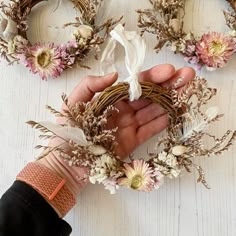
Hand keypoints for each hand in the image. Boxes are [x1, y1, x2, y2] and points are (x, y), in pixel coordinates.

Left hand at [65, 64, 194, 157]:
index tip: (169, 70)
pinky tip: (177, 111)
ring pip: (153, 110)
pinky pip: (150, 130)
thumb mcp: (73, 102)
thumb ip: (90, 85)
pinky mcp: (132, 142)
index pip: (134, 84)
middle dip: (168, 85)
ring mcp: (129, 126)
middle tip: (187, 76)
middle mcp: (122, 110)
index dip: (152, 77)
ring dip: (170, 101)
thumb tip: (115, 74)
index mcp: (110, 98)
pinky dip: (164, 121)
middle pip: (148, 95)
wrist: (66, 163)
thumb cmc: (68, 131)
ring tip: (187, 90)